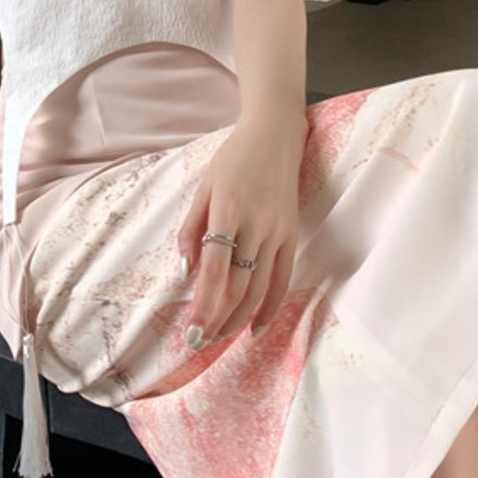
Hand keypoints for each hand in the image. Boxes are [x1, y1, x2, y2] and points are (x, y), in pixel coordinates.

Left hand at [178, 114, 305, 345]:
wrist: (275, 135)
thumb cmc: (233, 159)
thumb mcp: (203, 187)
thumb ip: (192, 229)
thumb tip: (186, 272)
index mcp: (228, 210)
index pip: (214, 269)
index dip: (204, 304)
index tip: (192, 330)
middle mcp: (256, 224)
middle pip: (237, 285)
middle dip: (218, 318)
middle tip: (200, 342)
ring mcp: (277, 231)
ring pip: (259, 288)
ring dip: (239, 318)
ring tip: (220, 337)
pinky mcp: (291, 234)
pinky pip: (282, 278)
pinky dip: (270, 306)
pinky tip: (256, 327)